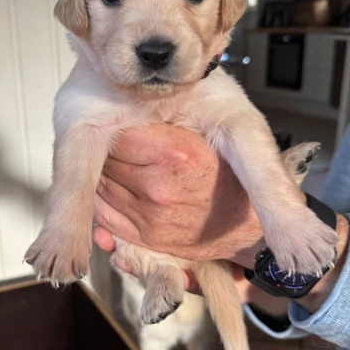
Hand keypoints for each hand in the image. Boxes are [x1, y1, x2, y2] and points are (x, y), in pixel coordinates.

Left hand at [93, 124, 264, 268]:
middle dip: (106, 149)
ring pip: (101, 187)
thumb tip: (127, 111)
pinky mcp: (145, 238)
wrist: (248, 224)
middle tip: (109, 141)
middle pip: (106, 160)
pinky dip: (100, 201)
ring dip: (101, 174)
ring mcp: (149, 217)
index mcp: (175, 154)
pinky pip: (104, 216)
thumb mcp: (206, 134)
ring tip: (111, 163)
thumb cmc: (227, 173)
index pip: (119, 134)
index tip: (115, 122)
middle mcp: (158, 188)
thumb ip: (166, 123)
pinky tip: (111, 187)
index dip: (114, 126)